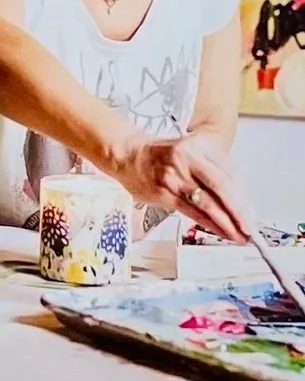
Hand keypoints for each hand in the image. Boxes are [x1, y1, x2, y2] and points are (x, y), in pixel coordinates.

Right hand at [110, 132, 255, 242]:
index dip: (244, 195)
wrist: (127, 155)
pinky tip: (220, 231)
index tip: (252, 212)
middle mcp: (188, 158)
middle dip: (240, 211)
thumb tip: (238, 199)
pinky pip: (192, 212)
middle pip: (222, 186)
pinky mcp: (165, 193)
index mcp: (199, 145)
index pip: (231, 172)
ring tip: (238, 235)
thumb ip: (213, 170)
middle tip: (250, 228)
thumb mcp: (191, 153)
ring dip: (227, 222)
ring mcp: (175, 176)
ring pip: (208, 202)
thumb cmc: (161, 157)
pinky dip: (209, 224)